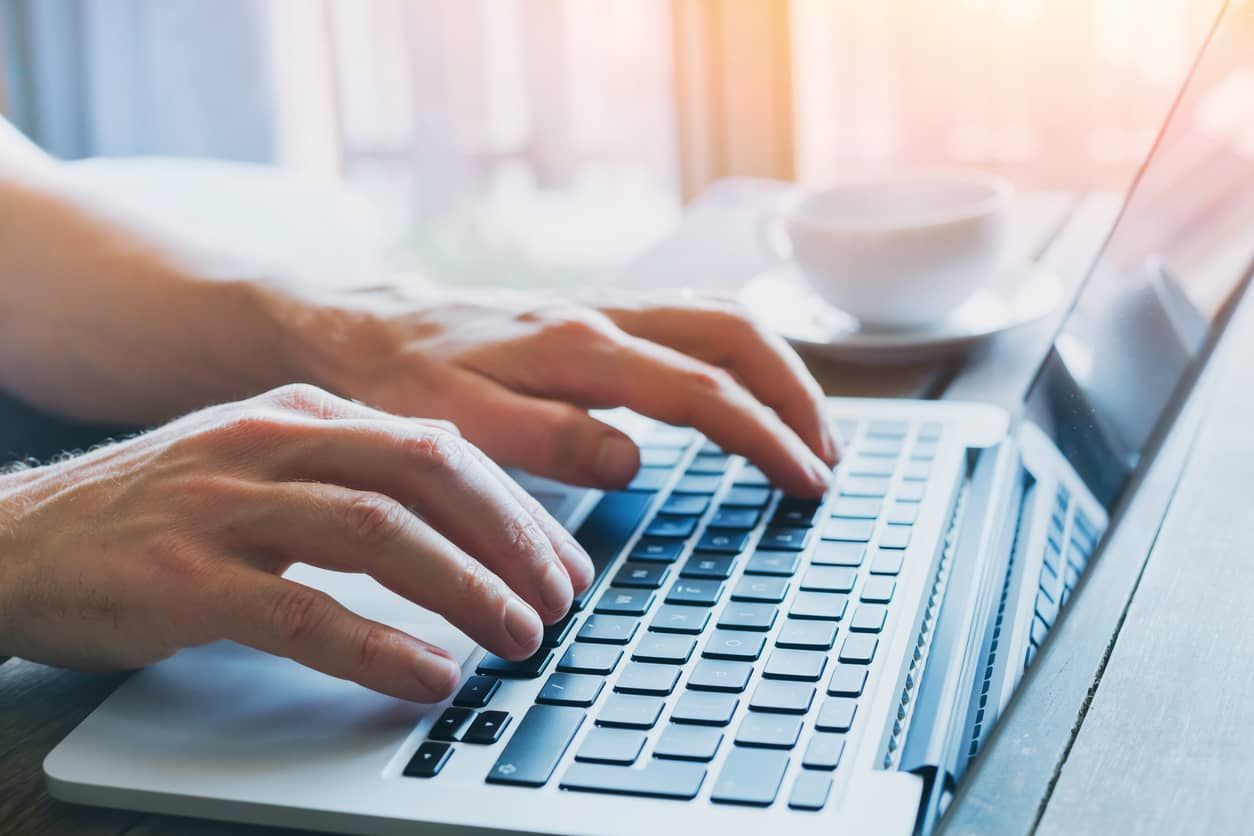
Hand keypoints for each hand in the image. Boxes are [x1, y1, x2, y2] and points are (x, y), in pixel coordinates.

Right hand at [0, 384, 592, 701]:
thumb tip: (467, 506)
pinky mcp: (183, 576)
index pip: (442, 447)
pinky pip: (301, 610)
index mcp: (305, 411)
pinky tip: (429, 674)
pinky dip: (378, 645)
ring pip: (378, 533)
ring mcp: (225, 503)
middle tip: (561, 602)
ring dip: (467, 589)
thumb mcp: (267, 467)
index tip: (563, 564)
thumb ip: (357, 473)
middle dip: (512, 540)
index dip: (518, 510)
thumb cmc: (159, 512)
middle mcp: (272, 440)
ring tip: (520, 638)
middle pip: (428, 473)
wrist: (17, 539)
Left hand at [286, 287, 838, 495]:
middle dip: (797, 394)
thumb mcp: (459, 428)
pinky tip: (749, 389)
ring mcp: (605, 306)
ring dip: (779, 368)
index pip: (703, 389)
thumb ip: (550, 442)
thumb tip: (634, 462)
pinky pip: (695, 318)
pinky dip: (742, 354)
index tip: (807, 481)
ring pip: (723, 315)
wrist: (364, 331)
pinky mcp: (598, 314)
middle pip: (737, 333)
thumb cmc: (405, 385)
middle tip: (826, 459)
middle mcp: (604, 314)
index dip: (766, 436)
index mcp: (578, 347)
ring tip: (808, 430)